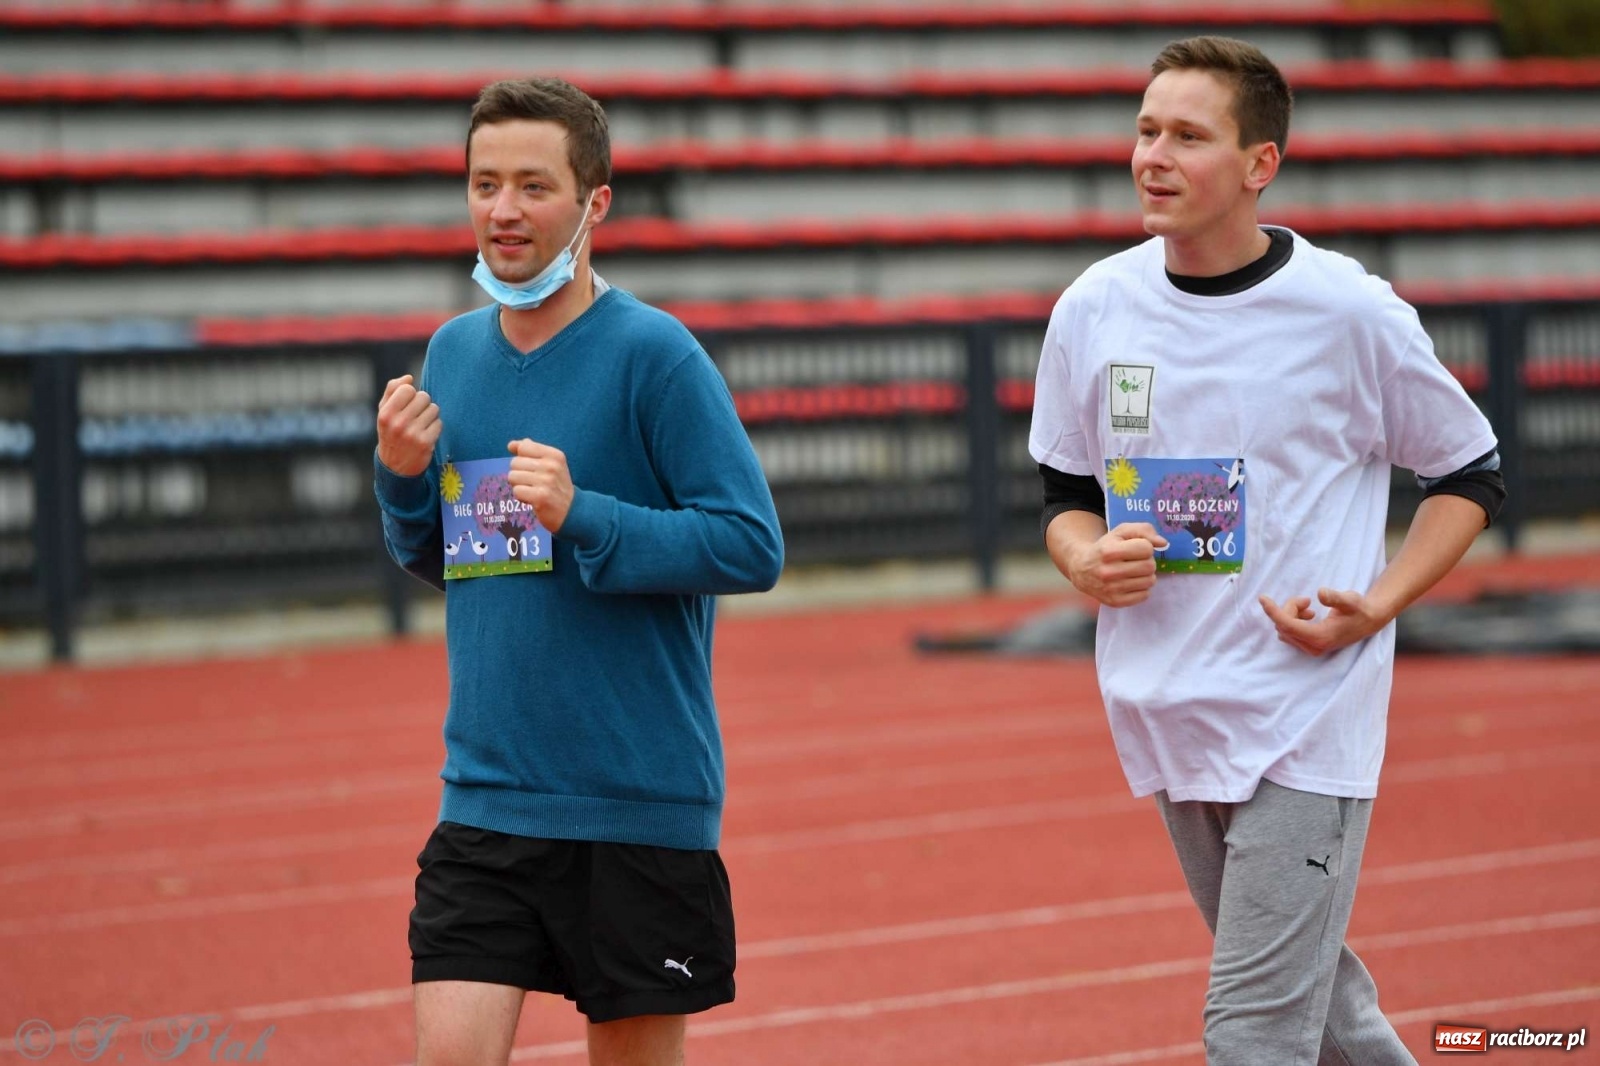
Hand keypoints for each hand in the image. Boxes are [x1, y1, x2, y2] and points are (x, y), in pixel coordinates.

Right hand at [375, 374, 441, 476]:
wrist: (395, 466)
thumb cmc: (390, 432)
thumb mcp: (384, 412)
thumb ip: (392, 390)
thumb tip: (409, 378)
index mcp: (385, 414)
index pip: (408, 389)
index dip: (410, 394)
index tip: (407, 404)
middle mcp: (398, 423)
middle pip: (423, 397)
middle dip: (422, 404)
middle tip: (415, 415)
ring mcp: (412, 434)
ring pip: (434, 409)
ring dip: (430, 415)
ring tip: (420, 424)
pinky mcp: (426, 443)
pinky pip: (439, 423)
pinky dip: (435, 427)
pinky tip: (426, 434)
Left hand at [507, 439, 574, 533]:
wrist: (572, 510)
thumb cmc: (557, 485)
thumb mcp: (551, 464)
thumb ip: (531, 451)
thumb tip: (511, 444)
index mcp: (554, 455)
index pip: (523, 447)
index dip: (522, 458)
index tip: (532, 468)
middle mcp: (551, 466)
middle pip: (515, 463)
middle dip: (519, 474)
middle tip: (534, 483)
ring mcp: (546, 481)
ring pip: (513, 477)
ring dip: (519, 486)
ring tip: (533, 491)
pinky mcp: (540, 496)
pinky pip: (516, 491)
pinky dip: (521, 497)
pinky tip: (532, 499)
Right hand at [1066, 522, 1169, 607]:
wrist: (1082, 569)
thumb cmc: (1106, 547)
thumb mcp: (1120, 532)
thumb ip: (1143, 530)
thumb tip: (1163, 543)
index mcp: (1109, 551)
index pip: (1146, 548)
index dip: (1145, 546)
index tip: (1135, 548)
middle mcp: (1108, 572)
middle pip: (1149, 566)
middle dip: (1147, 561)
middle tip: (1136, 561)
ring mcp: (1111, 589)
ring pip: (1149, 581)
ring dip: (1145, 575)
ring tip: (1134, 571)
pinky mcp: (1115, 602)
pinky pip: (1144, 595)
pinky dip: (1141, 588)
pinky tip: (1131, 582)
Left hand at [1258, 588, 1387, 655]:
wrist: (1369, 621)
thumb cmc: (1359, 609)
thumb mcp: (1350, 600)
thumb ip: (1335, 598)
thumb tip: (1320, 594)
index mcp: (1321, 637)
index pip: (1287, 625)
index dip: (1273, 611)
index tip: (1263, 598)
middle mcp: (1314, 647)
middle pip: (1284, 626)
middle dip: (1289, 609)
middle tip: (1306, 600)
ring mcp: (1311, 649)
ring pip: (1285, 629)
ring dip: (1291, 614)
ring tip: (1309, 606)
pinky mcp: (1310, 646)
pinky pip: (1290, 632)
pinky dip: (1293, 620)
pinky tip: (1309, 613)